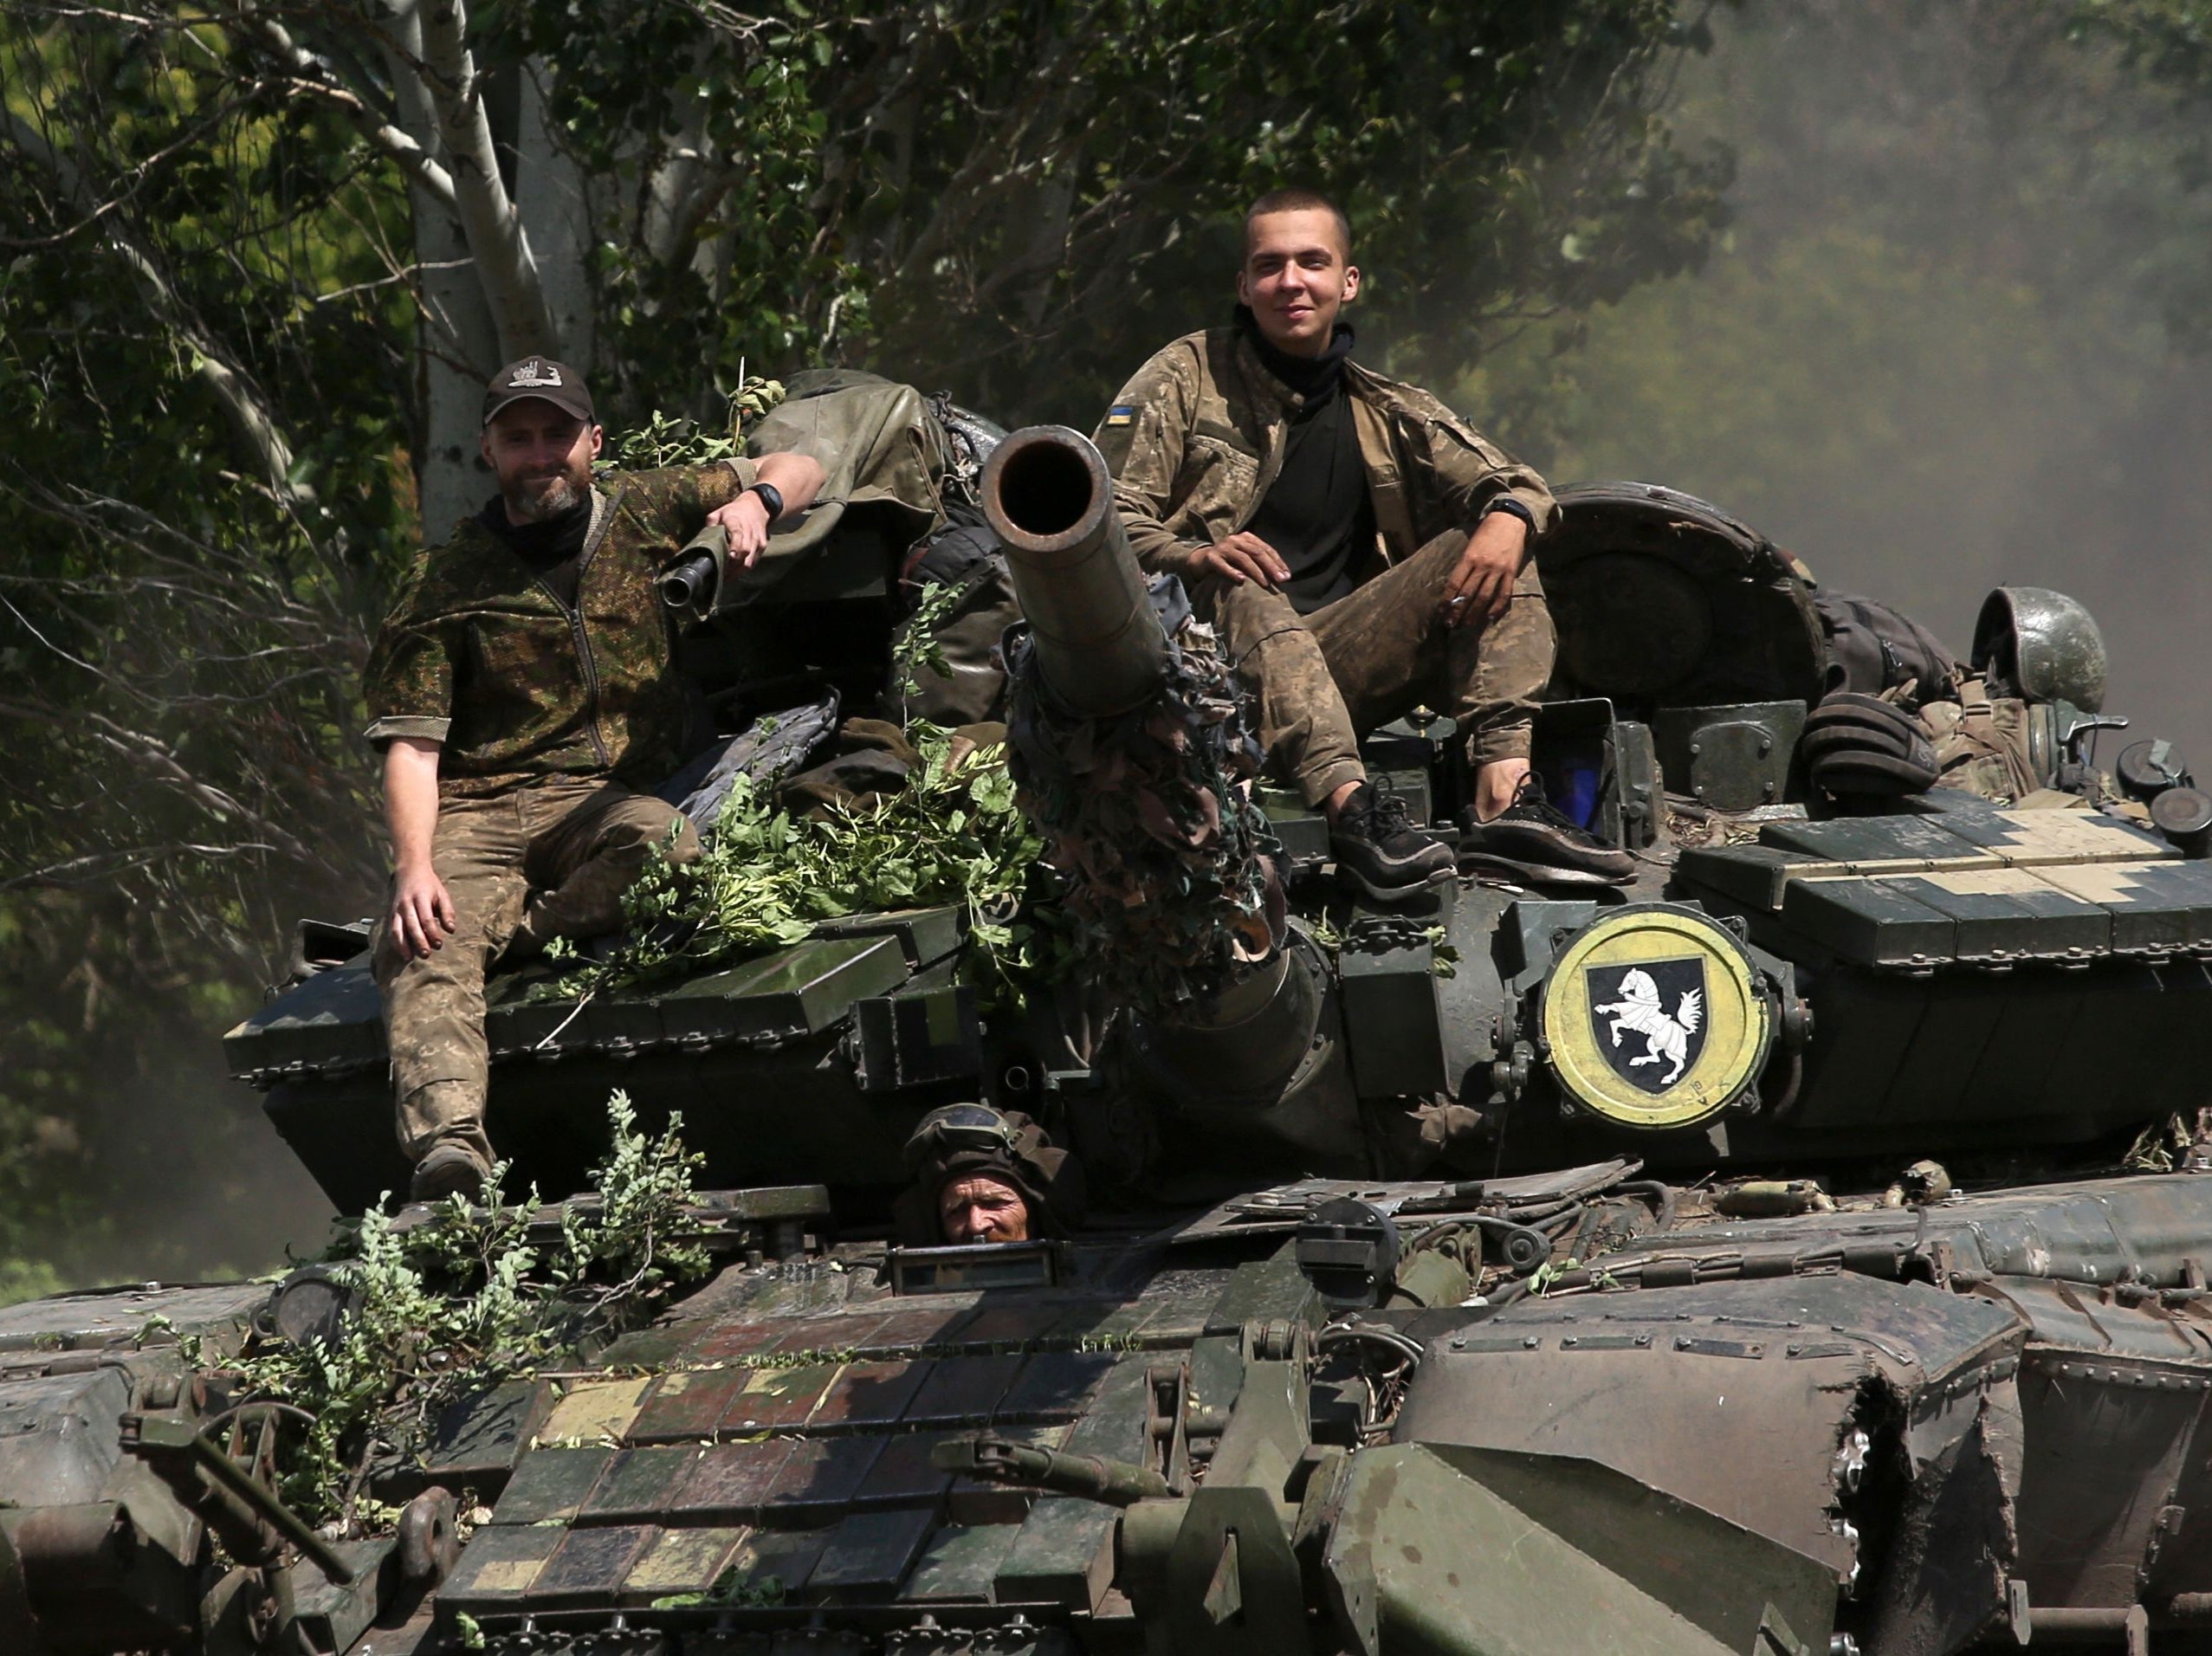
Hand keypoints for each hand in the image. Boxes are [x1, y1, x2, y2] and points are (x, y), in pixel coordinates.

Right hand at [389, 861, 456, 959]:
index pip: (426, 918)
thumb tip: (451, 930)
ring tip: (410, 958)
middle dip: (418, 941)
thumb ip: (447, 912)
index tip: (439, 944)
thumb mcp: (442, 894)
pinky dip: (395, 942)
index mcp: (421, 898)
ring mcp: (396, 909)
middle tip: (426, 954)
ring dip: (402, 945)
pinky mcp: (390, 913)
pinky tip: (402, 952)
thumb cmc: (429, 885)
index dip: (432, 932)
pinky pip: (391, 930)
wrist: (410, 871)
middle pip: (411, 925)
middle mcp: (406, 904)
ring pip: (396, 929)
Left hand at [706, 491, 771, 571]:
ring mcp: (757, 541)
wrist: (756, 507)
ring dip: (737, 571)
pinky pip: (753, 562)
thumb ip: (711, 524)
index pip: (738, 536)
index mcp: (736, 522)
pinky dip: (743, 569)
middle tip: (721, 573)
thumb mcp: (718, 512)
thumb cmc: (733, 511)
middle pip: (744, 553)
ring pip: (749, 561)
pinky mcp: (762, 547)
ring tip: (726, 577)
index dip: (734, 549)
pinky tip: (734, 572)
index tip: (728, 558)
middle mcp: (749, 532)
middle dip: (732, 566)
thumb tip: (704, 538)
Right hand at [1194, 530, 1289, 587]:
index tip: (1287, 576)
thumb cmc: (1228, 561)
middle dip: (1271, 567)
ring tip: (1265, 584)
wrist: (1201, 560)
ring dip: (1256, 572)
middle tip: (1281, 580)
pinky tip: (1241, 580)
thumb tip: (1280, 576)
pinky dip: (1233, 573)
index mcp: (1246, 538)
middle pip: (1257, 552)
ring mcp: (1223, 548)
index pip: (1266, 549)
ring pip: (1243, 559)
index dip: (1278, 562)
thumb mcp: (1244, 557)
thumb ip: (1258, 562)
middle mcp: (1236, 540)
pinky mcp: (1211, 558)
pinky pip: (1223, 566)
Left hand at [1442, 510, 1527, 626]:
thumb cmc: (1485, 533)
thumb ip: (1463, 565)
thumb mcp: (1470, 546)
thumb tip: (1454, 588)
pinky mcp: (1511, 572)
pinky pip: (1504, 594)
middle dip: (1457, 611)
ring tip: (1466, 624)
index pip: (1454, 584)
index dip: (1446, 600)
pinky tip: (1489, 617)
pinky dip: (1496, 607)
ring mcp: (1498, 569)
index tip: (1441, 611)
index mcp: (1469, 557)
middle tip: (1450, 624)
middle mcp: (1483, 565)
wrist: (1509, 520)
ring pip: (1484, 597)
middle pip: (1467, 594)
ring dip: (1474, 613)